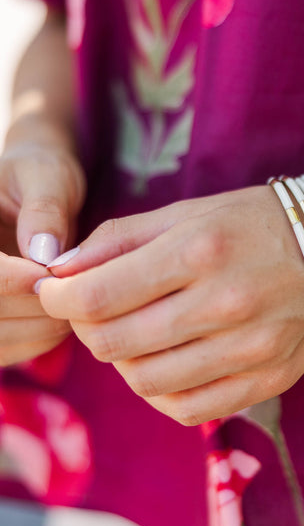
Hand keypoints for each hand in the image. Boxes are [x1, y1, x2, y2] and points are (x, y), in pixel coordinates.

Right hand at [0, 140, 84, 364]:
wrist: (34, 188)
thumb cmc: (40, 175)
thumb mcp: (45, 174)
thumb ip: (45, 207)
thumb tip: (45, 253)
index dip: (9, 281)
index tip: (51, 273)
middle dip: (29, 307)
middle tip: (73, 296)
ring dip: (34, 331)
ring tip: (72, 308)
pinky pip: (0, 350)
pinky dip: (32, 343)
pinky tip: (60, 323)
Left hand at [38, 187, 303, 424]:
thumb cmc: (255, 223)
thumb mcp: (188, 212)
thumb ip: (119, 239)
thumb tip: (60, 273)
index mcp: (199, 251)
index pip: (99, 296)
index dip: (61, 300)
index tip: (55, 293)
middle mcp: (224, 304)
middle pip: (114, 343)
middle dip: (87, 328)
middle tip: (94, 311)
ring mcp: (249, 350)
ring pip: (145, 382)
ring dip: (123, 360)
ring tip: (134, 334)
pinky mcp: (266, 381)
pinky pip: (188, 410)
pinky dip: (160, 393)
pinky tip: (165, 365)